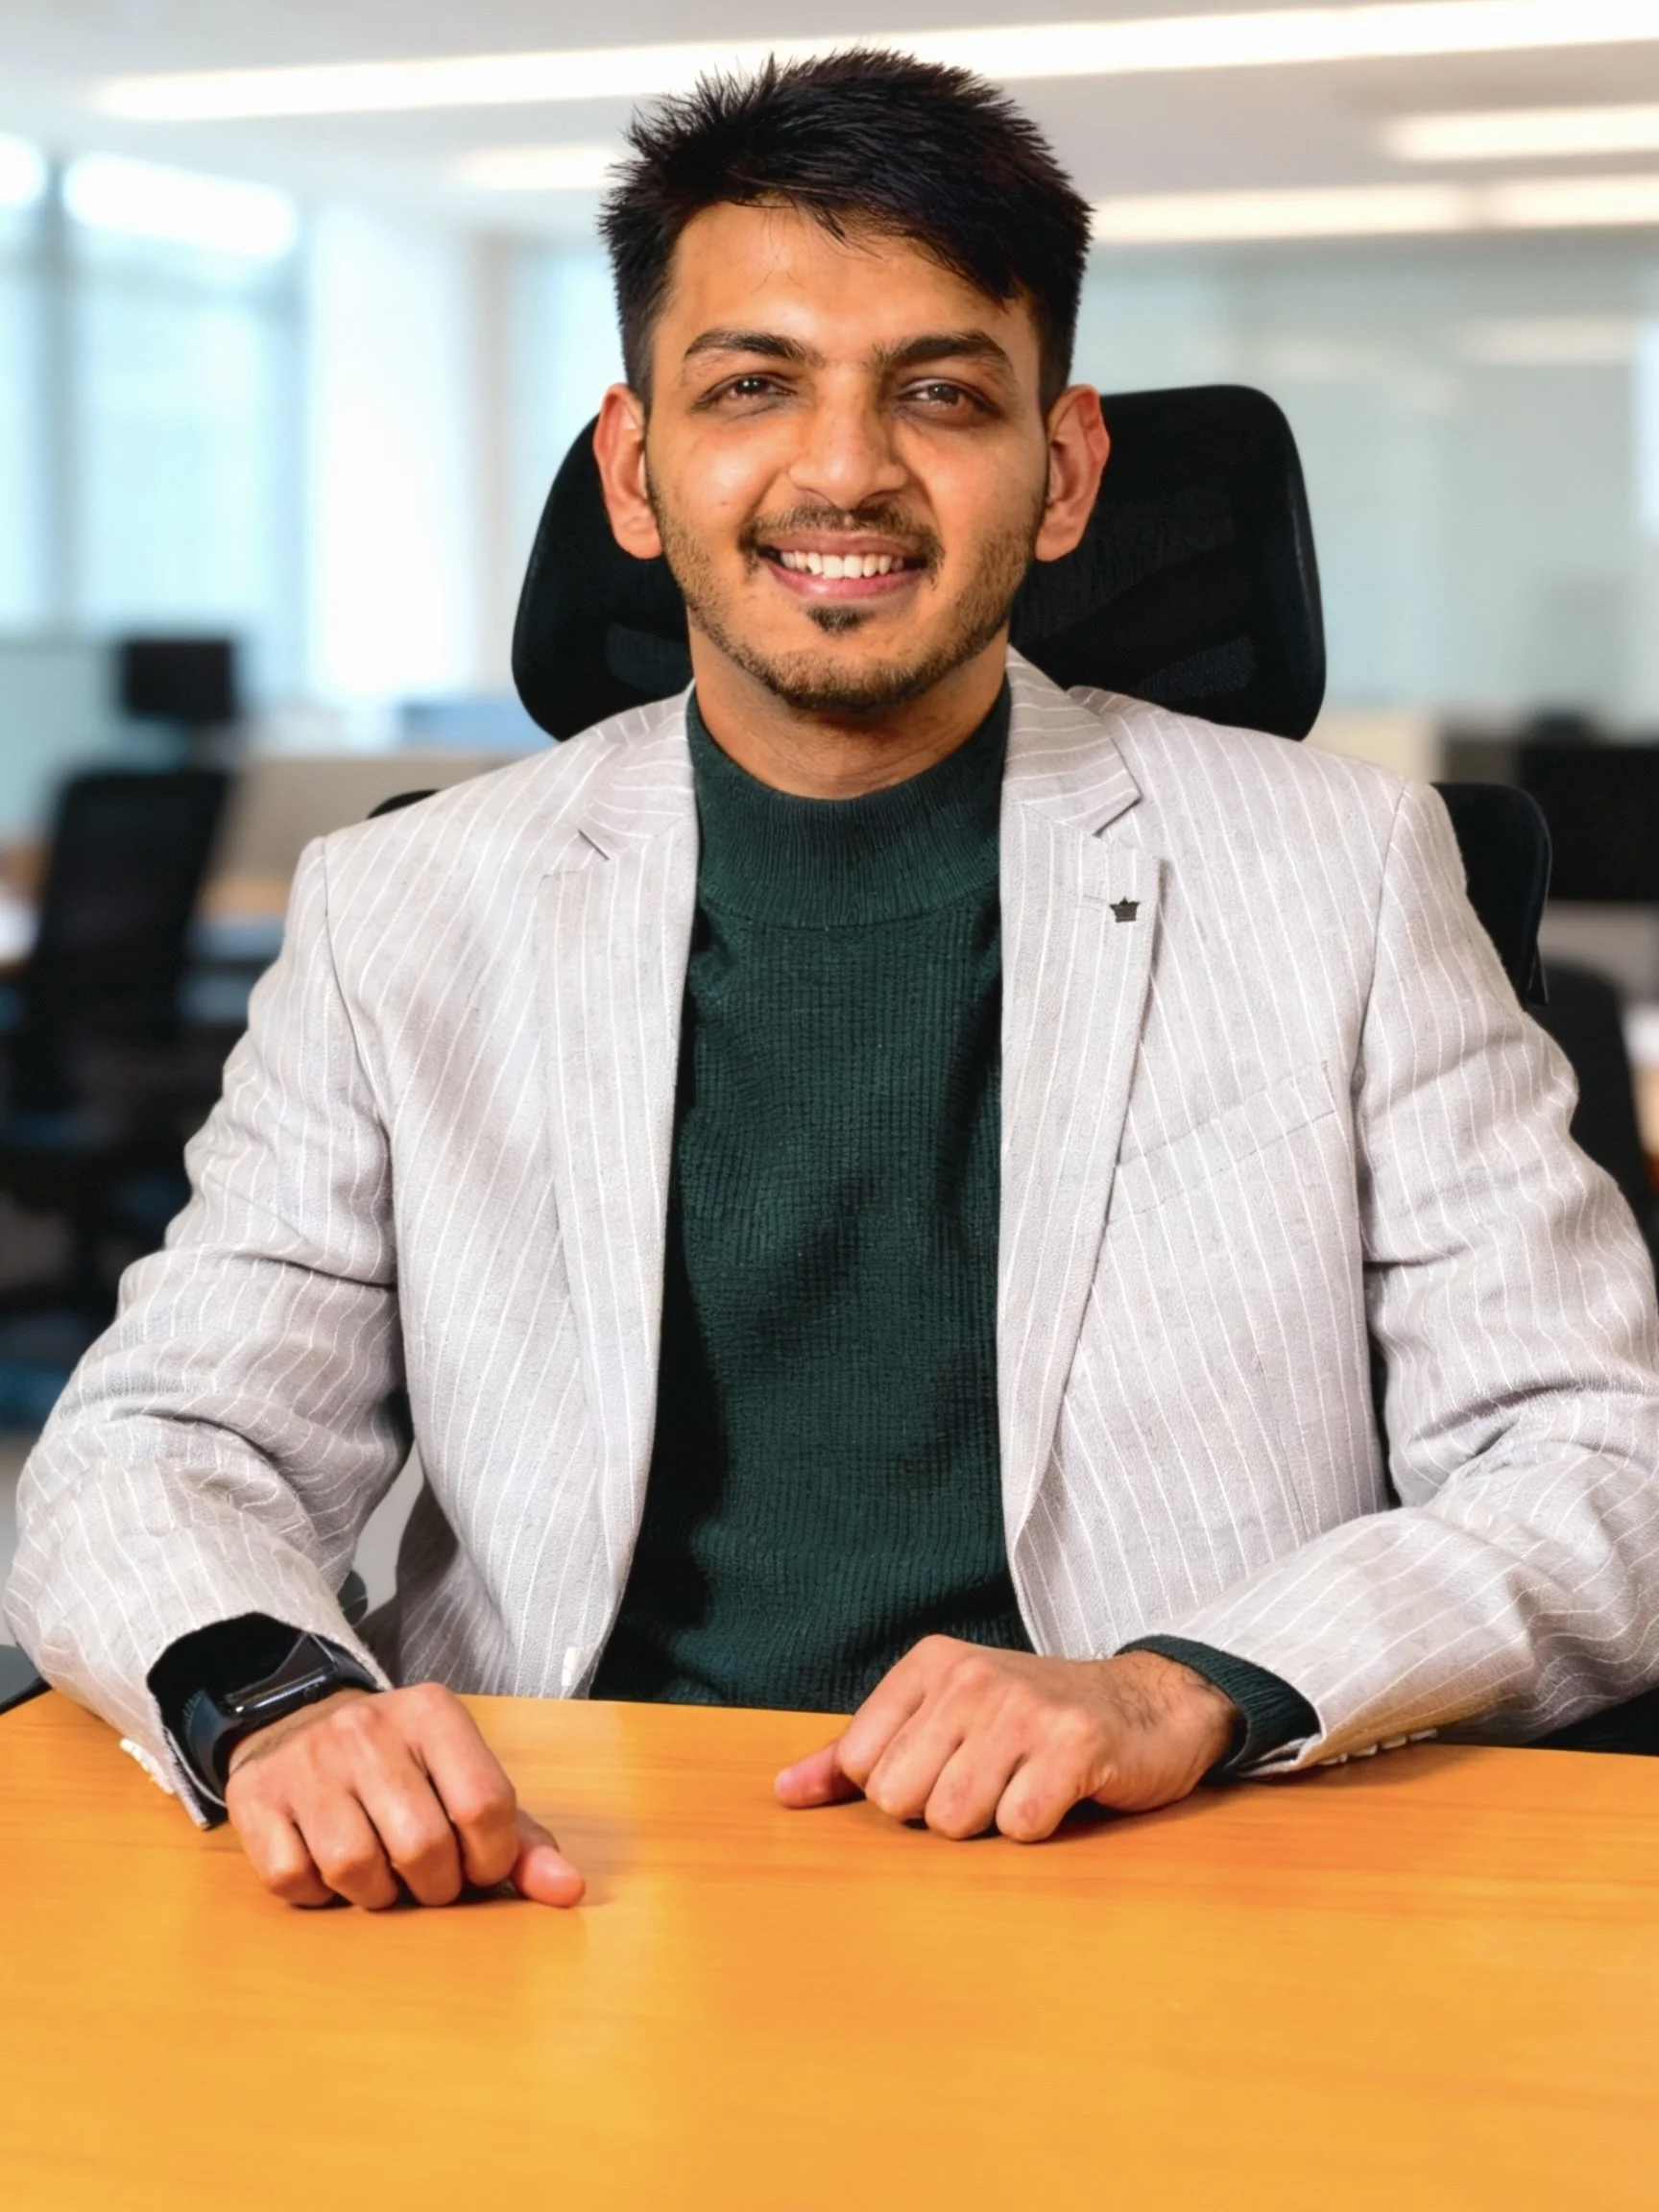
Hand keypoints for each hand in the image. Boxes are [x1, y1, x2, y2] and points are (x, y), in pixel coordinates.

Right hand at [223, 1681, 583, 1909]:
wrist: (299, 1720)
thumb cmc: (401, 1766)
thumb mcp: (464, 1779)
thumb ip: (522, 1837)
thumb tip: (567, 1890)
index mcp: (433, 1713)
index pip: (486, 1806)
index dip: (490, 1861)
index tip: (477, 1866)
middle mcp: (368, 1728)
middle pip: (422, 1846)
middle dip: (433, 1887)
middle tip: (426, 1878)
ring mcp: (308, 1760)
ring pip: (355, 1869)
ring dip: (375, 1893)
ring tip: (379, 1870)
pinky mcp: (256, 1795)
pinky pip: (293, 1879)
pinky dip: (317, 1894)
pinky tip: (326, 1865)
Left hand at [775, 1640, 1238, 1841]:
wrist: (1148, 1706)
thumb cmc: (1032, 1722)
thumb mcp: (941, 1718)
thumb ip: (856, 1756)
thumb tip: (784, 1794)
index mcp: (929, 1665)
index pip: (859, 1766)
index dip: (903, 1789)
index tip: (948, 1767)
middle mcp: (970, 1677)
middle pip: (899, 1800)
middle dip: (941, 1811)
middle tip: (990, 1779)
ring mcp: (1023, 1708)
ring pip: (953, 1820)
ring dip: (990, 1822)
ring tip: (1022, 1785)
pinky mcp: (1073, 1746)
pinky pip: (1018, 1826)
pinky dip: (1037, 1827)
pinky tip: (1058, 1793)